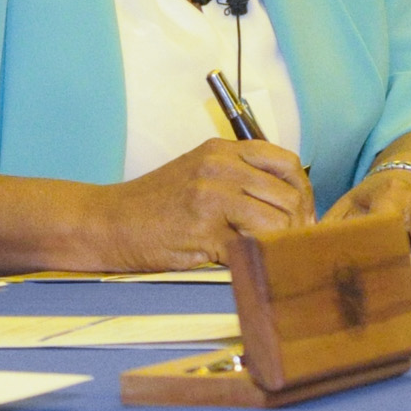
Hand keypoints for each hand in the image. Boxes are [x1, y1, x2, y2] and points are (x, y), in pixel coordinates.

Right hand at [83, 138, 313, 270]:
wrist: (108, 222)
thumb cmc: (154, 204)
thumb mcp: (199, 173)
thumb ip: (239, 178)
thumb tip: (291, 205)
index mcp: (222, 150)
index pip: (287, 163)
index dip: (302, 193)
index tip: (299, 216)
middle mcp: (219, 167)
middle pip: (288, 196)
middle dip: (297, 225)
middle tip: (290, 244)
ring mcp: (211, 197)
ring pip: (277, 222)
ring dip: (280, 243)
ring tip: (266, 252)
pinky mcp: (203, 230)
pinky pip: (252, 246)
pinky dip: (257, 257)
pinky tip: (246, 261)